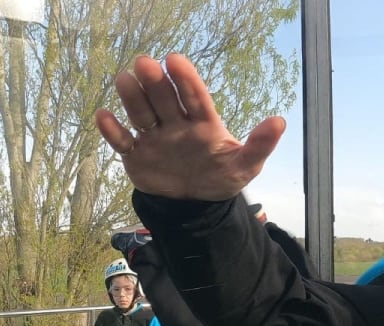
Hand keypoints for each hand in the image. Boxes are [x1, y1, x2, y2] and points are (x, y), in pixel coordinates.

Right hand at [94, 53, 285, 200]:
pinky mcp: (137, 155)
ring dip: (132, 97)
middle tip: (145, 63)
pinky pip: (122, 141)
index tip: (175, 60)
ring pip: (141, 113)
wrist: (195, 207)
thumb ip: (259, 145)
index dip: (185, 79)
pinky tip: (103, 116)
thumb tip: (279, 122)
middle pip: (163, 99)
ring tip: (124, 79)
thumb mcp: (245, 165)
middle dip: (155, 82)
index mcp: (202, 122)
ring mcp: (155, 137)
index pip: (194, 97)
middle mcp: (176, 123)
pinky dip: (112, 131)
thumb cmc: (221, 178)